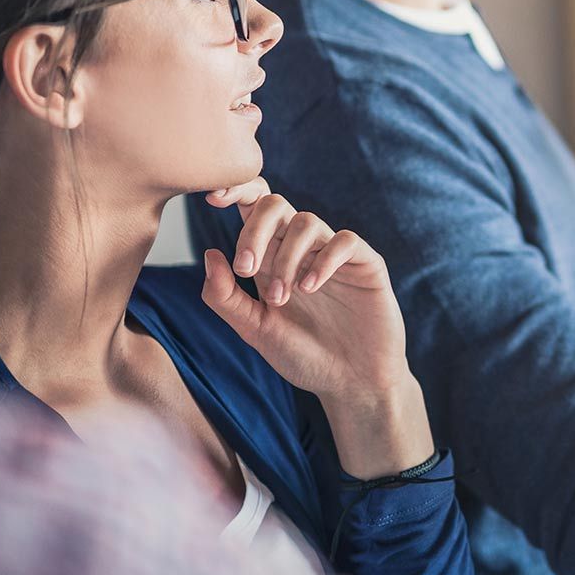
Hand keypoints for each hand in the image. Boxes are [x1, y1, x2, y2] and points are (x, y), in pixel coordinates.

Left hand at [199, 178, 410, 401]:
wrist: (351, 383)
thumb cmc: (304, 357)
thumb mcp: (255, 331)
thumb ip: (226, 298)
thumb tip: (210, 253)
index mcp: (272, 258)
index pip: (254, 208)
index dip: (235, 191)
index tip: (212, 200)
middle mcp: (301, 249)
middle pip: (275, 205)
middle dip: (255, 231)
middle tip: (246, 269)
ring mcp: (334, 254)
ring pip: (306, 221)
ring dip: (286, 257)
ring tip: (282, 297)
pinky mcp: (365, 264)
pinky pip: (343, 241)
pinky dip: (323, 260)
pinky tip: (310, 287)